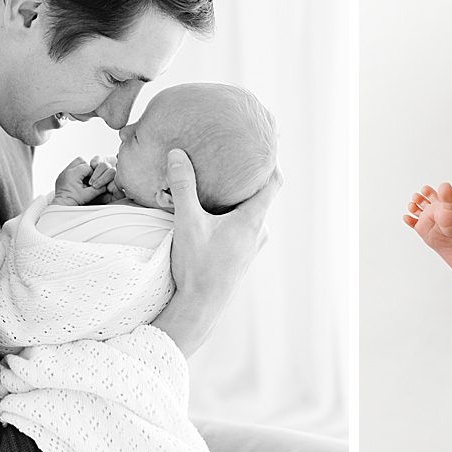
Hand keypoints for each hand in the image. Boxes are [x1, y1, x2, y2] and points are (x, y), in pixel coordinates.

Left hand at [50, 156, 101, 204]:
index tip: (92, 181)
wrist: (63, 205)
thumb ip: (100, 188)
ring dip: (81, 169)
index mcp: (73, 174)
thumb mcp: (90, 195)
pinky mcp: (61, 176)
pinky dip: (76, 173)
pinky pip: (70, 169)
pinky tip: (78, 181)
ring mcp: (63, 173)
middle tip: (88, 177)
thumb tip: (107, 184)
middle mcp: (67, 171)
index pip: (88, 167)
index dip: (93, 174)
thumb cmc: (74, 201)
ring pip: (75, 163)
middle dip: (86, 168)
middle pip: (81, 161)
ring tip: (83, 178)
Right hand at [154, 148, 280, 354]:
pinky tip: (213, 209)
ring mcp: (252, 244)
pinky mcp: (242, 254)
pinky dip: (232, 212)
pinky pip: (242, 225)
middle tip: (236, 155)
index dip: (271, 161)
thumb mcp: (188, 222)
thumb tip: (177, 153)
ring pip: (250, 211)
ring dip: (238, 196)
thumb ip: (184, 187)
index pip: (274, 181)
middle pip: (261, 194)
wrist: (200, 307)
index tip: (265, 143)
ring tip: (222, 178)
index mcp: (253, 219)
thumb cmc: (197, 266)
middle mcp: (259, 230)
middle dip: (249, 176)